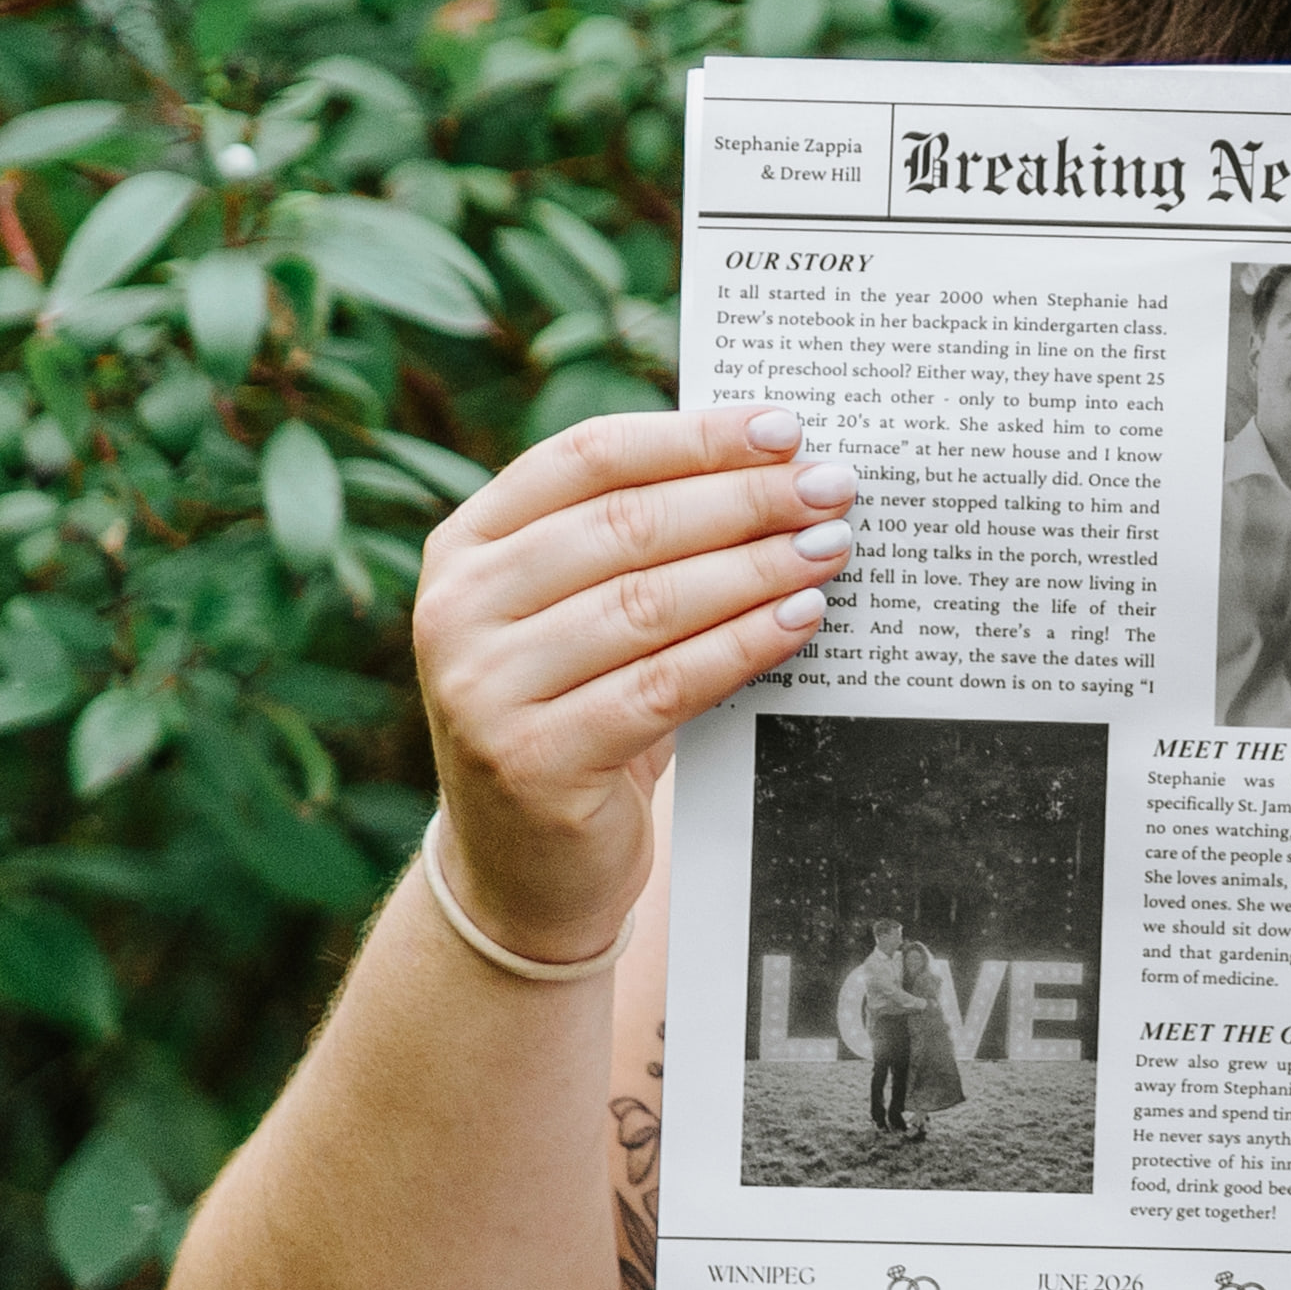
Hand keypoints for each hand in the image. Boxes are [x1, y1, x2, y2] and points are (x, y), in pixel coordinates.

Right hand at [402, 400, 850, 960]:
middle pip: (625, 525)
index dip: (695, 437)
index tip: (786, 429)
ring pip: (648, 603)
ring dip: (757, 569)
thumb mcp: (585, 607)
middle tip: (833, 487)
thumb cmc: (582, 702)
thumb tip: (780, 459)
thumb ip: (642, 536)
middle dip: (745, 500)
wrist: (530, 860)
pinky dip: (744, 646)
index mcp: (468, 544)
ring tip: (831, 546)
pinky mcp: (531, 761)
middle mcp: (457, 609)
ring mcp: (483, 688)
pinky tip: (804, 618)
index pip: (588, 457)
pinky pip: (663, 685)